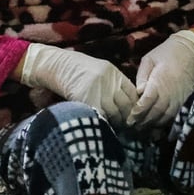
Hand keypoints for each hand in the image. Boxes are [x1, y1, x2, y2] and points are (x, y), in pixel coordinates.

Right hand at [20, 43, 137, 125]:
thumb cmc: (78, 70)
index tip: (134, 115)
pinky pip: (102, 117)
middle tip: (128, 127)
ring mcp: (99, 92)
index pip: (134, 94)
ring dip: (117, 123)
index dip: (135, 107)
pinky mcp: (88, 101)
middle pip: (127, 105)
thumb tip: (129, 103)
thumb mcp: (101, 71)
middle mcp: (109, 82)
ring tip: (116, 128)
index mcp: (114, 74)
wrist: (58, 66)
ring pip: (116, 113)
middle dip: (128, 118)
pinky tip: (104, 126)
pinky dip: (105, 123)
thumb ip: (115, 84)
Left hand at [127, 30, 193, 128]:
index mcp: (159, 81)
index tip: (130, 118)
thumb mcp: (149, 59)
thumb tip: (138, 91)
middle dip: (143, 122)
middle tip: (132, 127)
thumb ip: (142, 76)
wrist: (189, 53)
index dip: (138, 112)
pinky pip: (174, 117)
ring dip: (153, 125)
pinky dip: (164, 124)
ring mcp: (179, 99)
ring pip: (165, 118)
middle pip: (155, 113)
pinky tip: (156, 126)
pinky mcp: (185, 102)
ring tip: (141, 129)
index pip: (148, 101)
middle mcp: (170, 93)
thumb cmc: (165, 54)